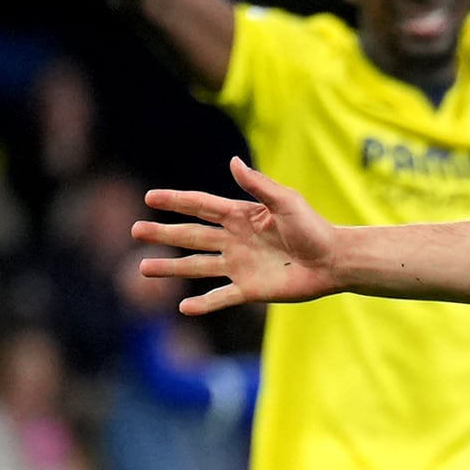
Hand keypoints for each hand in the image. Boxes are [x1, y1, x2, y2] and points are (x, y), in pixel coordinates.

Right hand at [133, 158, 345, 313]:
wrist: (334, 261)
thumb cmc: (314, 228)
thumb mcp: (286, 202)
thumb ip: (258, 185)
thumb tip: (232, 162)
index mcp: (241, 216)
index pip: (201, 206)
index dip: (176, 201)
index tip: (149, 198)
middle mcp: (234, 241)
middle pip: (191, 236)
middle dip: (163, 233)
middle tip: (135, 231)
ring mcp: (239, 266)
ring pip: (197, 267)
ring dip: (171, 268)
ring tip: (144, 269)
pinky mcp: (250, 289)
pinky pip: (221, 297)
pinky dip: (203, 304)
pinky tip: (183, 307)